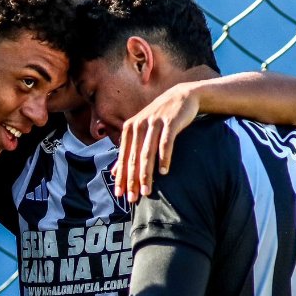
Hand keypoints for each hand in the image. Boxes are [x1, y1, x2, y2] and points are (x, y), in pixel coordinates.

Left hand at [113, 81, 198, 203]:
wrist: (181, 97)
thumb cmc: (159, 118)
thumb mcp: (141, 132)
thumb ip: (128, 151)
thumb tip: (113, 173)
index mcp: (129, 129)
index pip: (123, 158)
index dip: (121, 177)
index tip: (120, 195)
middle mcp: (139, 125)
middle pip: (133, 158)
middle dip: (132, 180)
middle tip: (133, 198)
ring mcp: (154, 123)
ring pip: (147, 153)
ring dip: (146, 174)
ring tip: (147, 191)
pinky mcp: (170, 122)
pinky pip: (165, 143)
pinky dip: (164, 158)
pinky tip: (164, 172)